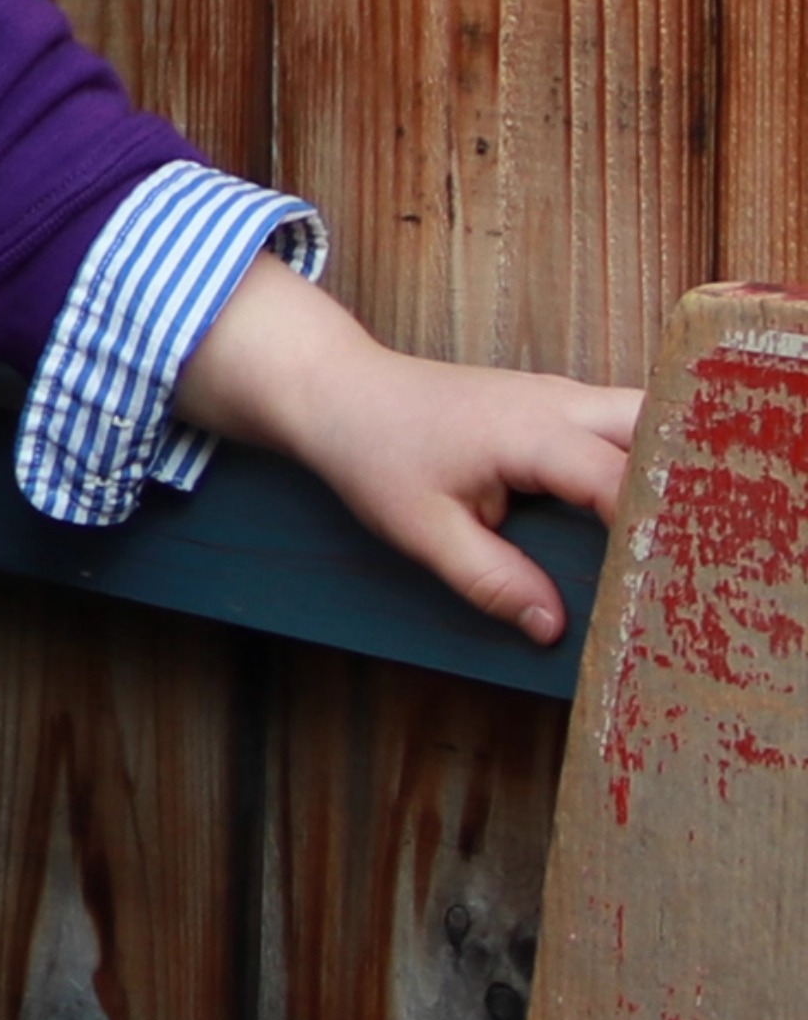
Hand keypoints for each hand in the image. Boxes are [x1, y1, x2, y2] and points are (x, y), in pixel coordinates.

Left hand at [173, 254, 641, 642]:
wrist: (338, 392)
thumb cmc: (374, 454)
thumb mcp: (423, 531)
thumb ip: (492, 579)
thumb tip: (553, 627)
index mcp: (532, 433)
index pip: (622, 480)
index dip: (650, 531)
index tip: (662, 580)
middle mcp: (558, 403)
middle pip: (657, 429)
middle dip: (680, 485)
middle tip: (682, 553)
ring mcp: (559, 396)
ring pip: (645, 419)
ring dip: (664, 470)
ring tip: (667, 539)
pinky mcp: (553, 405)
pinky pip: (619, 425)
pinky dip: (640, 461)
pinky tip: (638, 514)